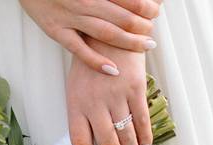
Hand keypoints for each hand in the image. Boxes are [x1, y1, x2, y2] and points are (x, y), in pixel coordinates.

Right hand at [20, 0, 161, 74]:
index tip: (156, 10)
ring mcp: (69, 17)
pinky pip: (79, 49)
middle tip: (153, 30)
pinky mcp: (56, 31)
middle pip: (122, 16)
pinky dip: (97, 61)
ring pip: (106, 33)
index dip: (146, 5)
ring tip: (146, 45)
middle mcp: (84, 0)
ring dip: (130, 41)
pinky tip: (113, 70)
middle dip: (142, 24)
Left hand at [67, 39, 150, 144]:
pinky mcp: (135, 88)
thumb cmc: (89, 67)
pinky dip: (145, 137)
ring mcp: (116, 96)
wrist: (108, 36)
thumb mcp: (76, 91)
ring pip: (126, 135)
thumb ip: (82, 118)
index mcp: (76, 105)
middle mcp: (94, 103)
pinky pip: (142, 120)